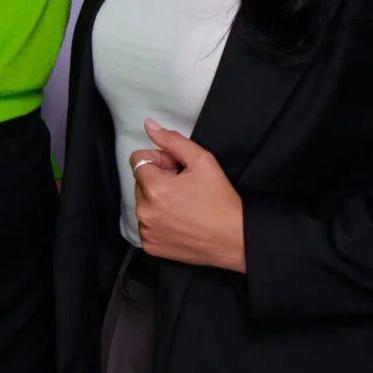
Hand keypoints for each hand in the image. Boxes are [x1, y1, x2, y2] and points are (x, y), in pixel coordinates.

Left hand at [131, 119, 246, 269]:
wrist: (233, 238)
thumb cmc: (220, 199)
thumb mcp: (202, 161)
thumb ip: (172, 141)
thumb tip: (148, 125)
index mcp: (153, 187)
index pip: (138, 160)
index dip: (159, 159)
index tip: (176, 167)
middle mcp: (144, 211)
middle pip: (140, 183)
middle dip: (157, 180)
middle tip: (183, 187)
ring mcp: (146, 231)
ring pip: (143, 204)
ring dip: (156, 201)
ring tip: (182, 206)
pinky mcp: (151, 247)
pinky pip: (146, 226)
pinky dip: (158, 222)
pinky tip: (179, 222)